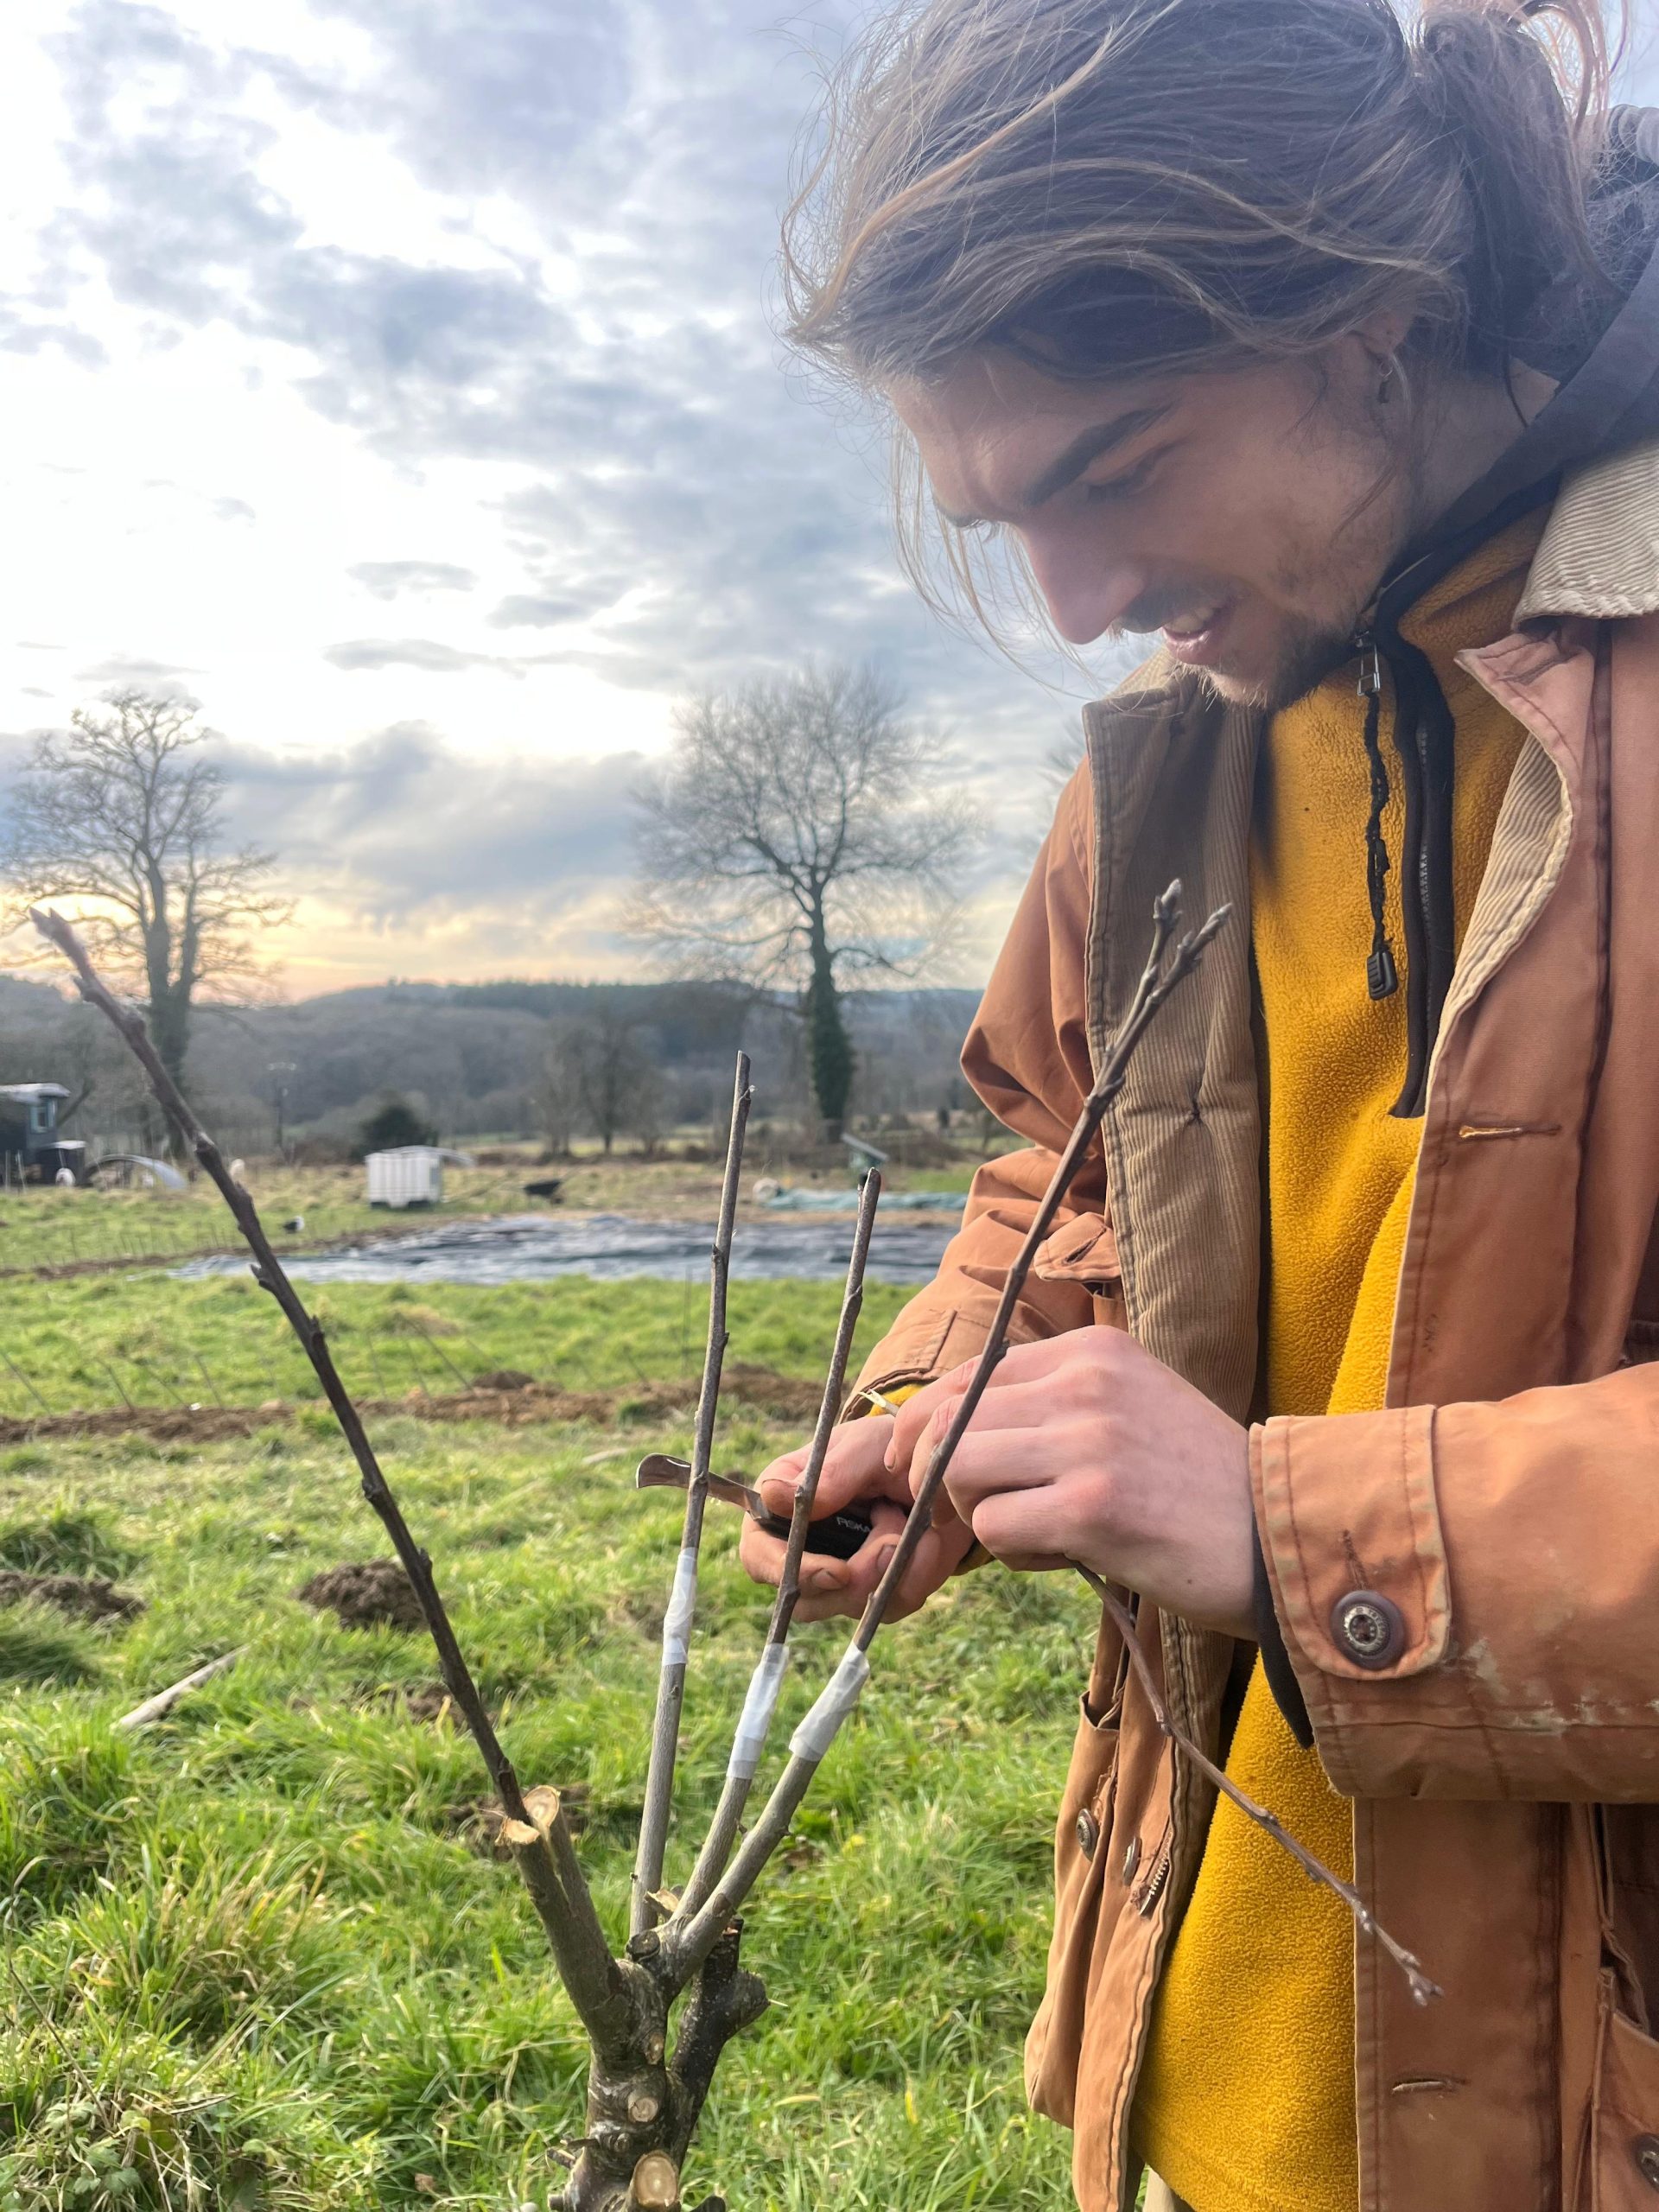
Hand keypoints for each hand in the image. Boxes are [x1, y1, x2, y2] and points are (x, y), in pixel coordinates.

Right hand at [737, 1380, 978, 1623]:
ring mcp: (838, 1577)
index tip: (838, 1571)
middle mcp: (802, 1549)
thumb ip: (829, 1474)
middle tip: (894, 1543)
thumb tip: (771, 1495)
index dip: (788, 1571)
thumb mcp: (865, 1447)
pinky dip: (914, 1574)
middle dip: (855, 1578)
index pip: (758, 1555)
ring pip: (847, 1606)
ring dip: (888, 1570)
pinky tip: (927, 1540)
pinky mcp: (873, 1593)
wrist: (942, 1472)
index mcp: (782, 1508)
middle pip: (803, 1598)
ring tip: (910, 1525)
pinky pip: (889, 1605)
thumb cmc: (889, 1448)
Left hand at [886, 1330, 1254, 1637]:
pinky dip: (1015, 1553)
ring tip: (1030, 1531)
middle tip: (960, 1513)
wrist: (1282, 1533)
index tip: (930, 1468)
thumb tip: (947, 1430)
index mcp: (1090, 1349)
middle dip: (935, 1476)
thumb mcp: (1129, 1404)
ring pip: (958, 1469)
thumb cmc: (1199, 1481)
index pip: (967, 1376)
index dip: (930, 1427)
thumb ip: (1052, 1402)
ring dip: (975, 1514)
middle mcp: (1084, 1382)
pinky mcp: (1091, 1508)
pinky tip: (1067, 1555)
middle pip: (947, 1421)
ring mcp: (1087, 1442)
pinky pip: (995, 1528)